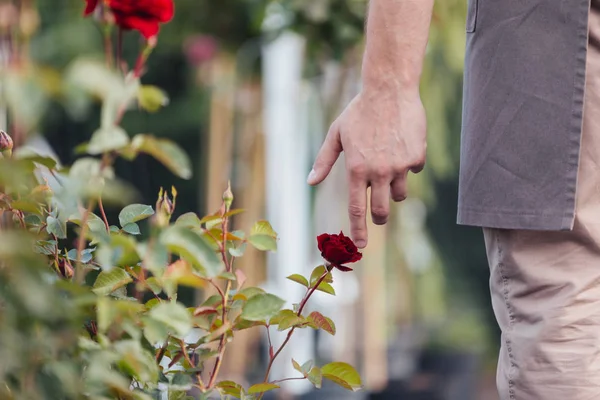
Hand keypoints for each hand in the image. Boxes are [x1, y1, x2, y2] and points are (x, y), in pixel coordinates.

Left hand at [307, 89, 426, 248]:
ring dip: (393, 189)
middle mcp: (379, 171)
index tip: (360, 246)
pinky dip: (407, 164)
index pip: (357, 209)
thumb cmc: (359, 111)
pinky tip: (401, 145)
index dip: (359, 230)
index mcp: (356, 169)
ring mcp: (400, 165)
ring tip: (388, 167)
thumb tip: (310, 182)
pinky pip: (413, 171)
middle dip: (380, 218)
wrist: (389, 89)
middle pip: (382, 210)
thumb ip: (324, 161)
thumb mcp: (336, 134)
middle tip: (379, 216)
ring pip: (399, 194)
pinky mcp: (417, 156)